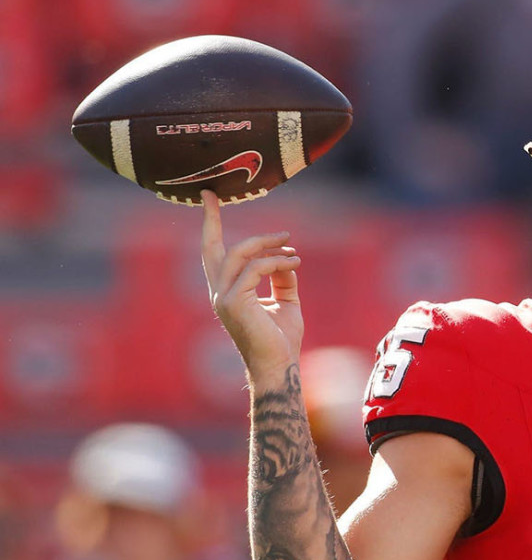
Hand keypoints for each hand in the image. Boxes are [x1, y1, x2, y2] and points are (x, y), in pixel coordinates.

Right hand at [200, 189, 303, 376]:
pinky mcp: (234, 301)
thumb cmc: (281, 338)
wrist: (280, 365)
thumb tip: (286, 257)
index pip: (215, 254)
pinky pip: (255, 268)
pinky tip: (295, 261)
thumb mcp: (285, 300)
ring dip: (267, 245)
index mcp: (226, 291)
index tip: (209, 200)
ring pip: (239, 254)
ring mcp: (223, 297)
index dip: (211, 226)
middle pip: (211, 248)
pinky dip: (277, 261)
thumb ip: (282, 277)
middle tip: (213, 195)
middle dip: (210, 219)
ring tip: (290, 245)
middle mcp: (219, 292)